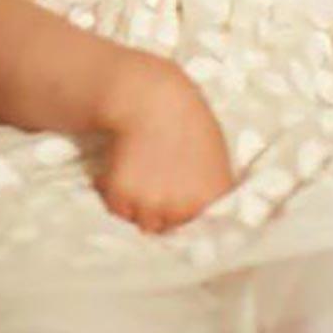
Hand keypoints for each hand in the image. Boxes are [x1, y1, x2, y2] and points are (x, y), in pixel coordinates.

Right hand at [96, 55, 234, 232]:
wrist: (154, 100)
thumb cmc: (191, 124)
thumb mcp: (217, 160)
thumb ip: (213, 194)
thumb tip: (209, 220)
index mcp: (210, 200)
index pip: (200, 232)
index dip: (189, 219)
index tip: (181, 204)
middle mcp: (181, 210)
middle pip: (165, 229)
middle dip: (160, 212)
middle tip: (158, 179)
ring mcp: (149, 205)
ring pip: (138, 221)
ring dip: (136, 205)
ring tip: (143, 170)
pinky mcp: (121, 196)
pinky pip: (115, 208)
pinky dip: (115, 192)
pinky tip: (125, 165)